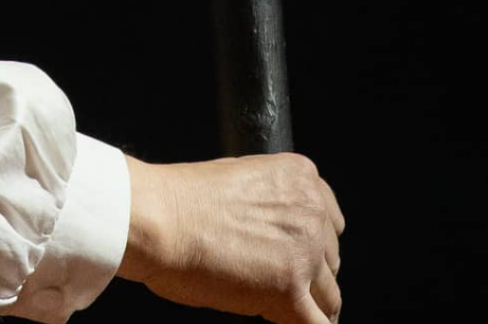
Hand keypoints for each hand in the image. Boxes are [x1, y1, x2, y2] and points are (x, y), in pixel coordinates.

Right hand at [117, 152, 344, 323]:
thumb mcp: (238, 178)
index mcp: (301, 178)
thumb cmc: (178, 201)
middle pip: (330, 259)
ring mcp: (304, 253)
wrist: (157, 218)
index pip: (330, 223)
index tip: (297, 258)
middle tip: (278, 283)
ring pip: (329, 295)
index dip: (312, 245)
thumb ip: (269, 202)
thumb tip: (272, 235)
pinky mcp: (289, 292)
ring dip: (310, 305)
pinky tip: (290, 323)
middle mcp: (311, 212)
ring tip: (286, 311)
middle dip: (308, 273)